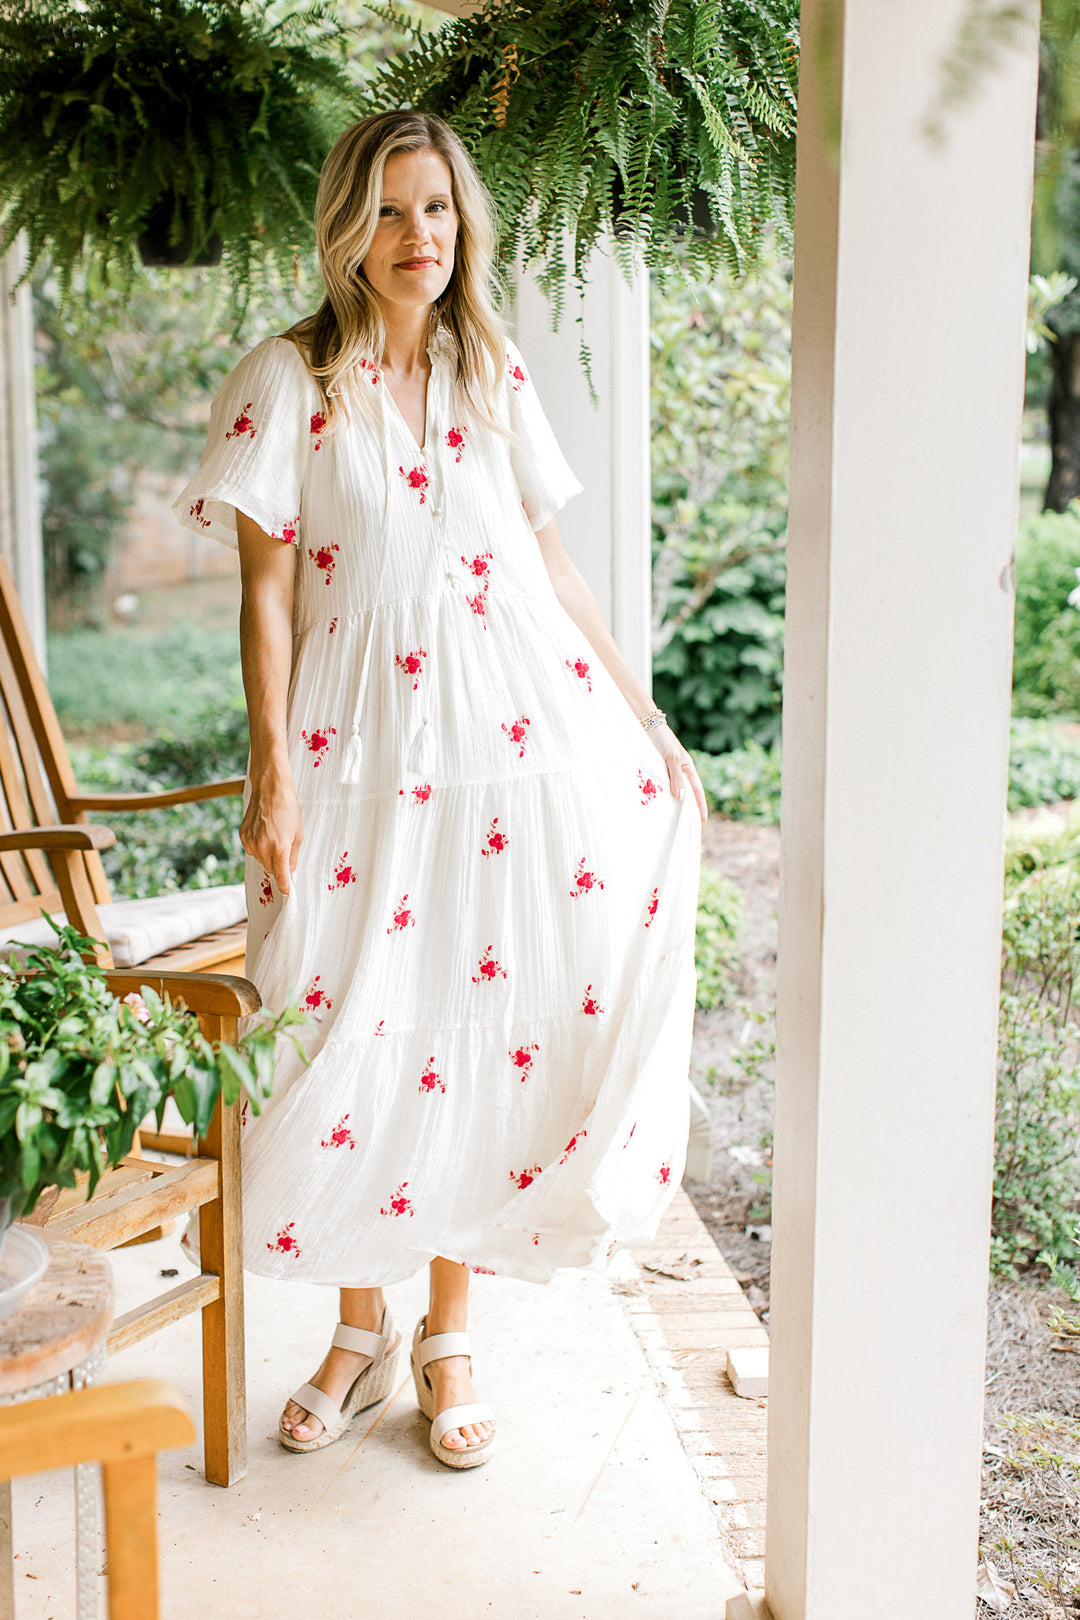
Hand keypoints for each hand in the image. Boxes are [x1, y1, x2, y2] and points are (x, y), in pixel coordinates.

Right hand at [240, 771, 302, 895]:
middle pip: (270, 869)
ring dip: (268, 856)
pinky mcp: (243, 836)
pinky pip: (252, 850)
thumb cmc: (288, 810)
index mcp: (280, 847)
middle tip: (284, 853)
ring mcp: (251, 841)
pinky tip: (264, 834)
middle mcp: (263, 847)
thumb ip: (293, 856)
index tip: (287, 892)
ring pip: (260, 860)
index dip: (285, 886)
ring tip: (274, 837)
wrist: (270, 790)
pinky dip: (259, 848)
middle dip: (278, 867)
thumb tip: (290, 872)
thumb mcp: (298, 834)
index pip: (281, 875)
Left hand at [647, 723, 708, 822]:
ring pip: (671, 792)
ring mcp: (666, 772)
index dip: (700, 805)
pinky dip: (658, 796)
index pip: (696, 791)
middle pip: (684, 793)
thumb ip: (676, 777)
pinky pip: (658, 787)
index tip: (702, 821)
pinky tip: (656, 806)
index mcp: (687, 768)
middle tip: (686, 825)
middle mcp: (678, 771)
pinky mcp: (654, 770)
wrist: (645, 725)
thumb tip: (682, 798)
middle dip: (686, 808)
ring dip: (671, 804)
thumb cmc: (662, 739)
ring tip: (671, 820)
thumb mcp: (672, 758)